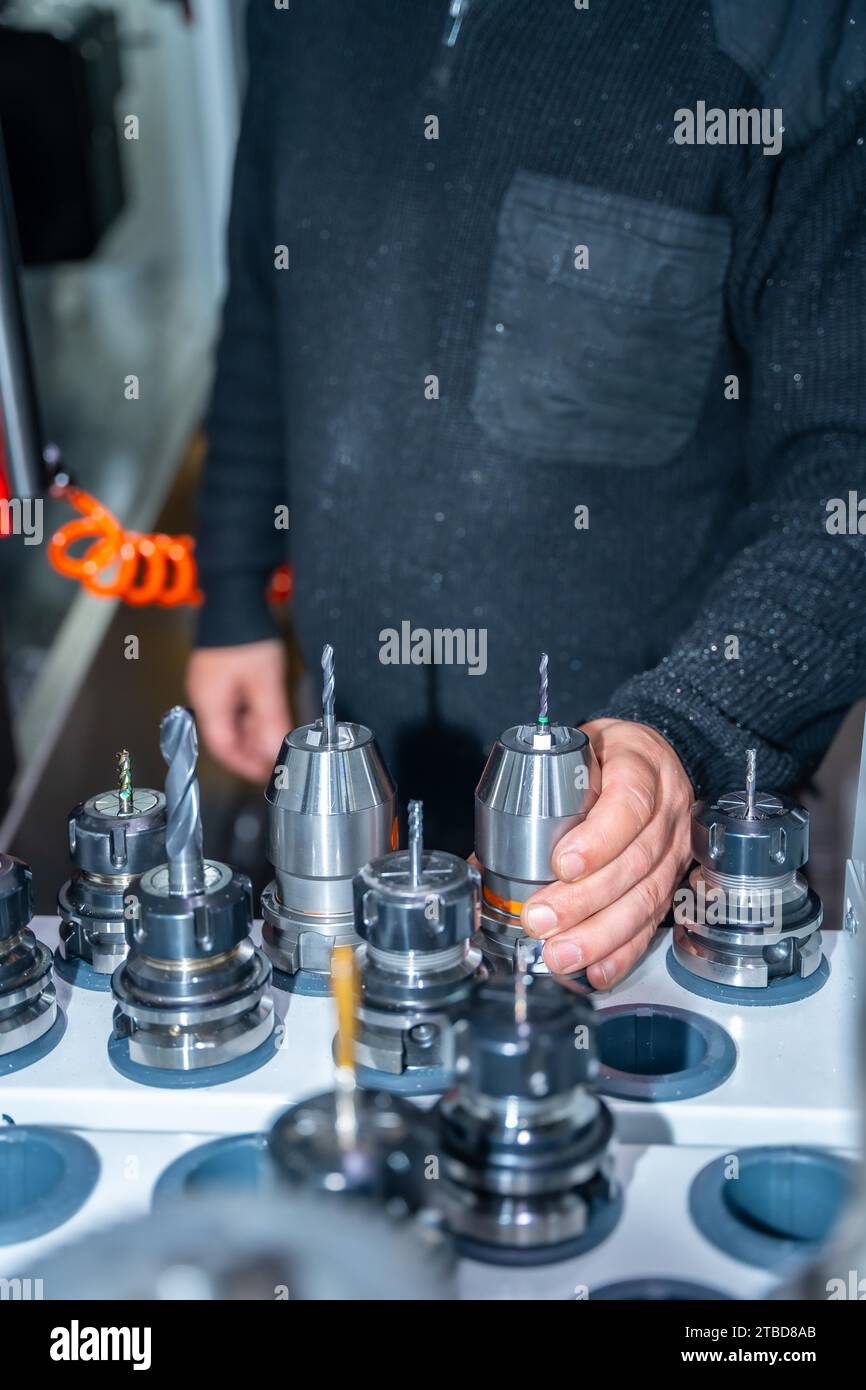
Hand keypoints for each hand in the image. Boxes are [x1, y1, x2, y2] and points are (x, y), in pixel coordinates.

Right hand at [186, 639, 291, 782]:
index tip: (267, 774)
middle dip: (252, 750)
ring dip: (253, 732)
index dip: (245, 765)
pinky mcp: (218, 673)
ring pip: (231, 720)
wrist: (234, 594)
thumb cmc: (246, 637)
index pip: (224, 748)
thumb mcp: (265, 684)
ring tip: (277, 737)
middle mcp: (204, 696)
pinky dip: (250, 714)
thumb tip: (275, 753)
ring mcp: (210, 684)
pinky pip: (232, 703)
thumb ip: (270, 721)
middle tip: (277, 758)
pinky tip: (268, 714)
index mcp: (209, 703)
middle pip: (226, 735)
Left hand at [521, 718, 693, 987]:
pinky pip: (652, 921)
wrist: (647, 759)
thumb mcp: (573, 755)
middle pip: (635, 861)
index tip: (561, 864)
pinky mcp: (673, 881)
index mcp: (642, 766)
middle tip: (541, 918)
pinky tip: (598, 970)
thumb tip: (480, 866)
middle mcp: (667, 808)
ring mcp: (675, 847)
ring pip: (646, 898)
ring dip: (599, 934)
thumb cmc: (604, 757)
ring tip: (560, 953)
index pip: (629, 803)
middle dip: (584, 899)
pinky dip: (623, 951)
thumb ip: (538, 799)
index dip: (598, 839)